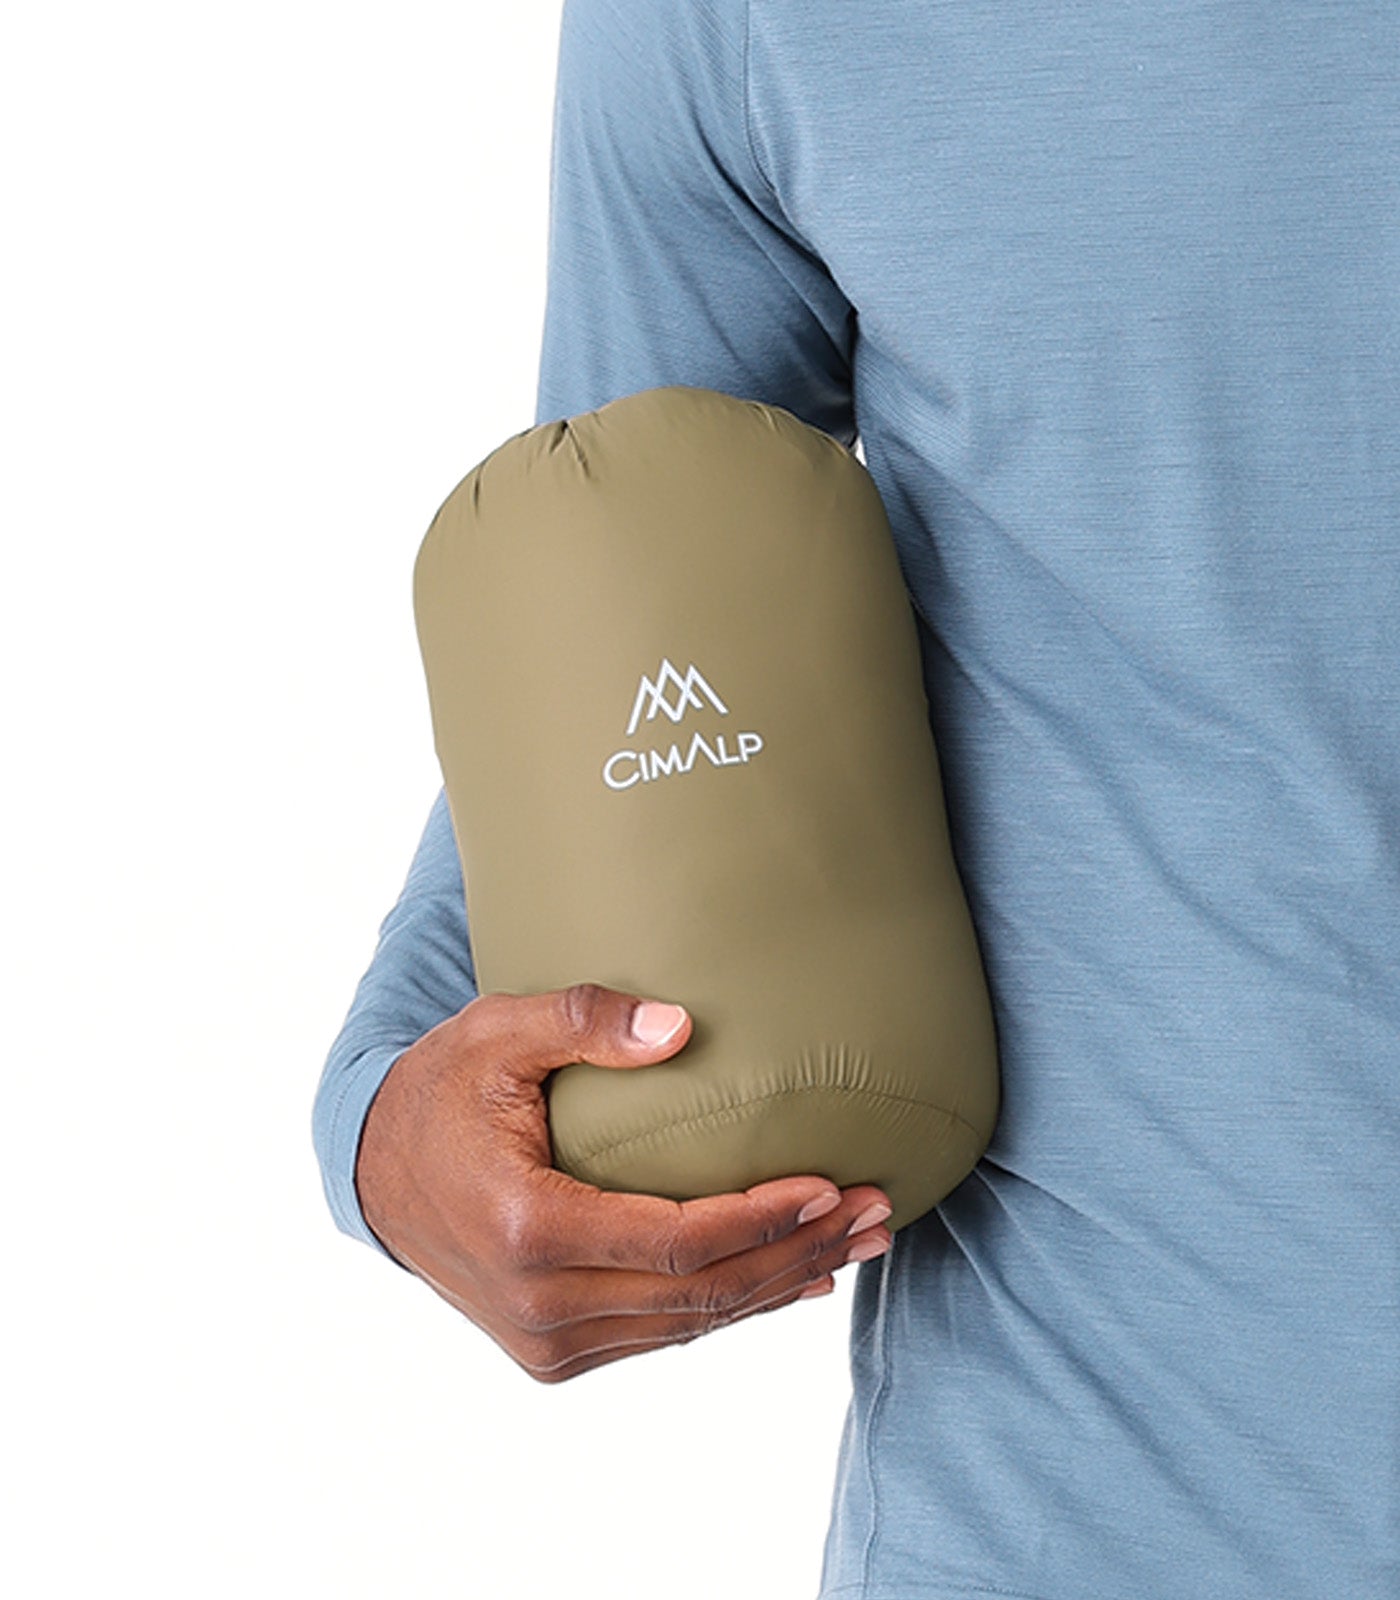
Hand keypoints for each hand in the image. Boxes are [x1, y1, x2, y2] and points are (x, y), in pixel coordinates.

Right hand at [355, 983, 893, 1382]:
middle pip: (701, 1292)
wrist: (375, 1175)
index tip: (832, 1184)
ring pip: (690, 1323)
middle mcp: (539, 1305)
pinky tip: (787, 1278)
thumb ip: (584, 1022)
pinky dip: (729, 1306)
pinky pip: (661, 1332)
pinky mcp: (553, 1354)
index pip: (678, 1241)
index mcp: (528, 1229)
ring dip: (779, 1283)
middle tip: (879, 1213)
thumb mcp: (496, 1032)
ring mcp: (545, 1342)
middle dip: (799, 1252)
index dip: (765, 1218)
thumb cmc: (442, 1091)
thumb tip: (682, 1028)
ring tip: (858, 1243)